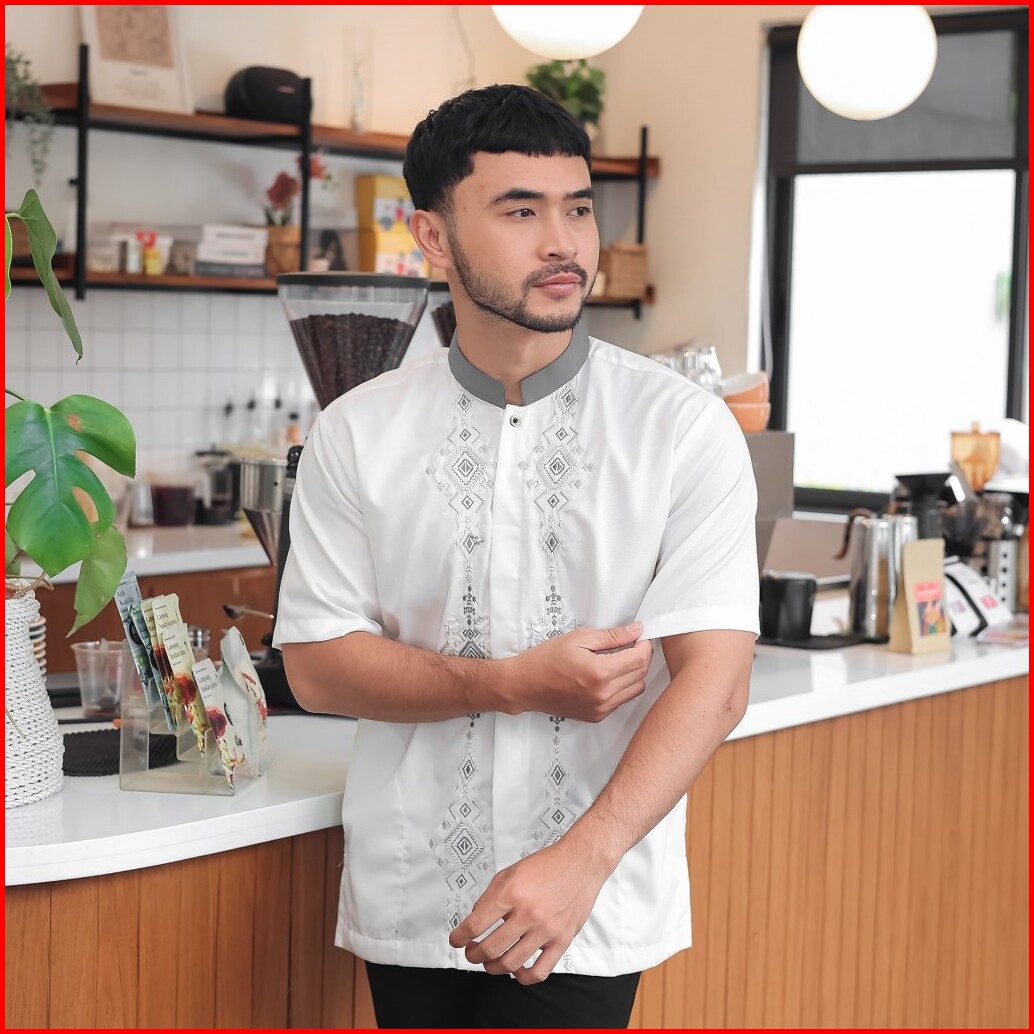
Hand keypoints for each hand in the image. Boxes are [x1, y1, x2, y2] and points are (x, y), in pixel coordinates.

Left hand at [449, 837, 610, 982]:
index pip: (476, 924)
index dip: (459, 937)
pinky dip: (523, 977)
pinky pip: (540, 971)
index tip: (456, 940)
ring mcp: (546, 929)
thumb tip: (475, 919)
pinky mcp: (562, 940)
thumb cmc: (546, 865)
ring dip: (493, 967)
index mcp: (512, 892)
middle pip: (490, 948)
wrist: (580, 862)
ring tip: (489, 961)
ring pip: (511, 963)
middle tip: (470, 951)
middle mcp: (528, 913)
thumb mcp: (511, 872)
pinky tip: (516, 971)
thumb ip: (490, 896)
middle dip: (473, 954)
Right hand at [505, 623, 651, 721]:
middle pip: (641, 674)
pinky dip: (621, 687)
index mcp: (600, 672)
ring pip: (636, 689)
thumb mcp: (578, 638)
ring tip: (618, 660)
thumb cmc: (546, 659)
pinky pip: (621, 700)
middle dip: (641, 656)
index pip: (639, 659)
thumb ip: (611, 636)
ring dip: (634, 673)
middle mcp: (603, 694)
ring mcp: (600, 708)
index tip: (641, 636)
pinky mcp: (596, 716)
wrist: (525, 685)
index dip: (645, 645)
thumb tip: (636, 631)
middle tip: (631, 644)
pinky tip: (607, 676)